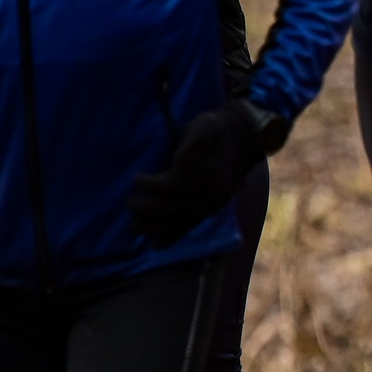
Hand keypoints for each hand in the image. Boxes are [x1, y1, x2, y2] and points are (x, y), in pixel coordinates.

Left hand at [129, 101, 281, 244]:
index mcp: (205, 176)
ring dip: (154, 226)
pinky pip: (190, 227)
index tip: (136, 178)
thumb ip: (191, 142)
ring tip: (135, 226)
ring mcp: (211, 205)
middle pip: (170, 208)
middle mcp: (209, 195)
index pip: (170, 186)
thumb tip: (178, 161)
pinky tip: (157, 245)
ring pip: (178, 222)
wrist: (243, 139)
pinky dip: (173, 237)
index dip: (149, 184)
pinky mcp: (211, 210)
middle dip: (145, 208)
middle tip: (129, 203)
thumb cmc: (216, 130)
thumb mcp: (203, 127)